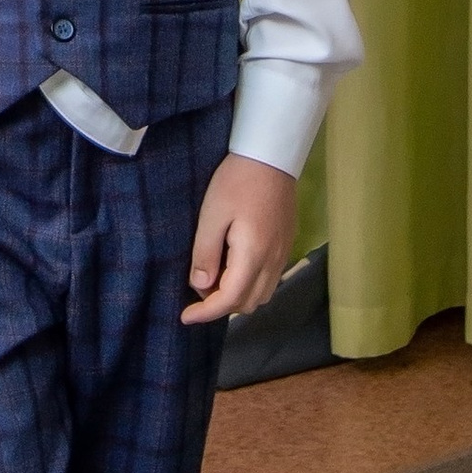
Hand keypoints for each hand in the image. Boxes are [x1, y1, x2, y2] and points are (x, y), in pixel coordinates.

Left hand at [181, 155, 299, 325]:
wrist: (271, 156)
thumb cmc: (237, 181)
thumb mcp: (212, 215)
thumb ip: (206, 254)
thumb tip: (200, 285)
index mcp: (253, 255)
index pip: (230, 300)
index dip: (206, 313)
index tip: (185, 317)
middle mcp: (273, 261)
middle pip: (248, 303)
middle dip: (221, 305)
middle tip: (197, 287)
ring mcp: (283, 253)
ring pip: (262, 295)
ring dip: (238, 296)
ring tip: (215, 277)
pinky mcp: (286, 244)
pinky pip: (270, 279)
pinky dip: (250, 284)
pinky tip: (234, 266)